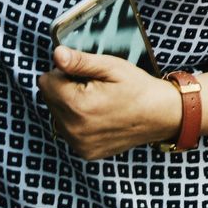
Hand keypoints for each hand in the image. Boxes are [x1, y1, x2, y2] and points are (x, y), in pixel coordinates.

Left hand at [38, 46, 183, 159]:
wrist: (162, 115)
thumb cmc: (139, 88)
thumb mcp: (112, 67)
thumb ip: (80, 62)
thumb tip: (56, 54)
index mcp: (78, 104)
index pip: (45, 82)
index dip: (64, 73)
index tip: (85, 76)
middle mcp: (73, 128)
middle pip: (48, 99)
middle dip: (65, 90)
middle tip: (94, 89)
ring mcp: (78, 143)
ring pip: (56, 116)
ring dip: (70, 107)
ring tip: (98, 103)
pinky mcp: (84, 152)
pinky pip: (68, 132)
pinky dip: (78, 123)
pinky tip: (99, 118)